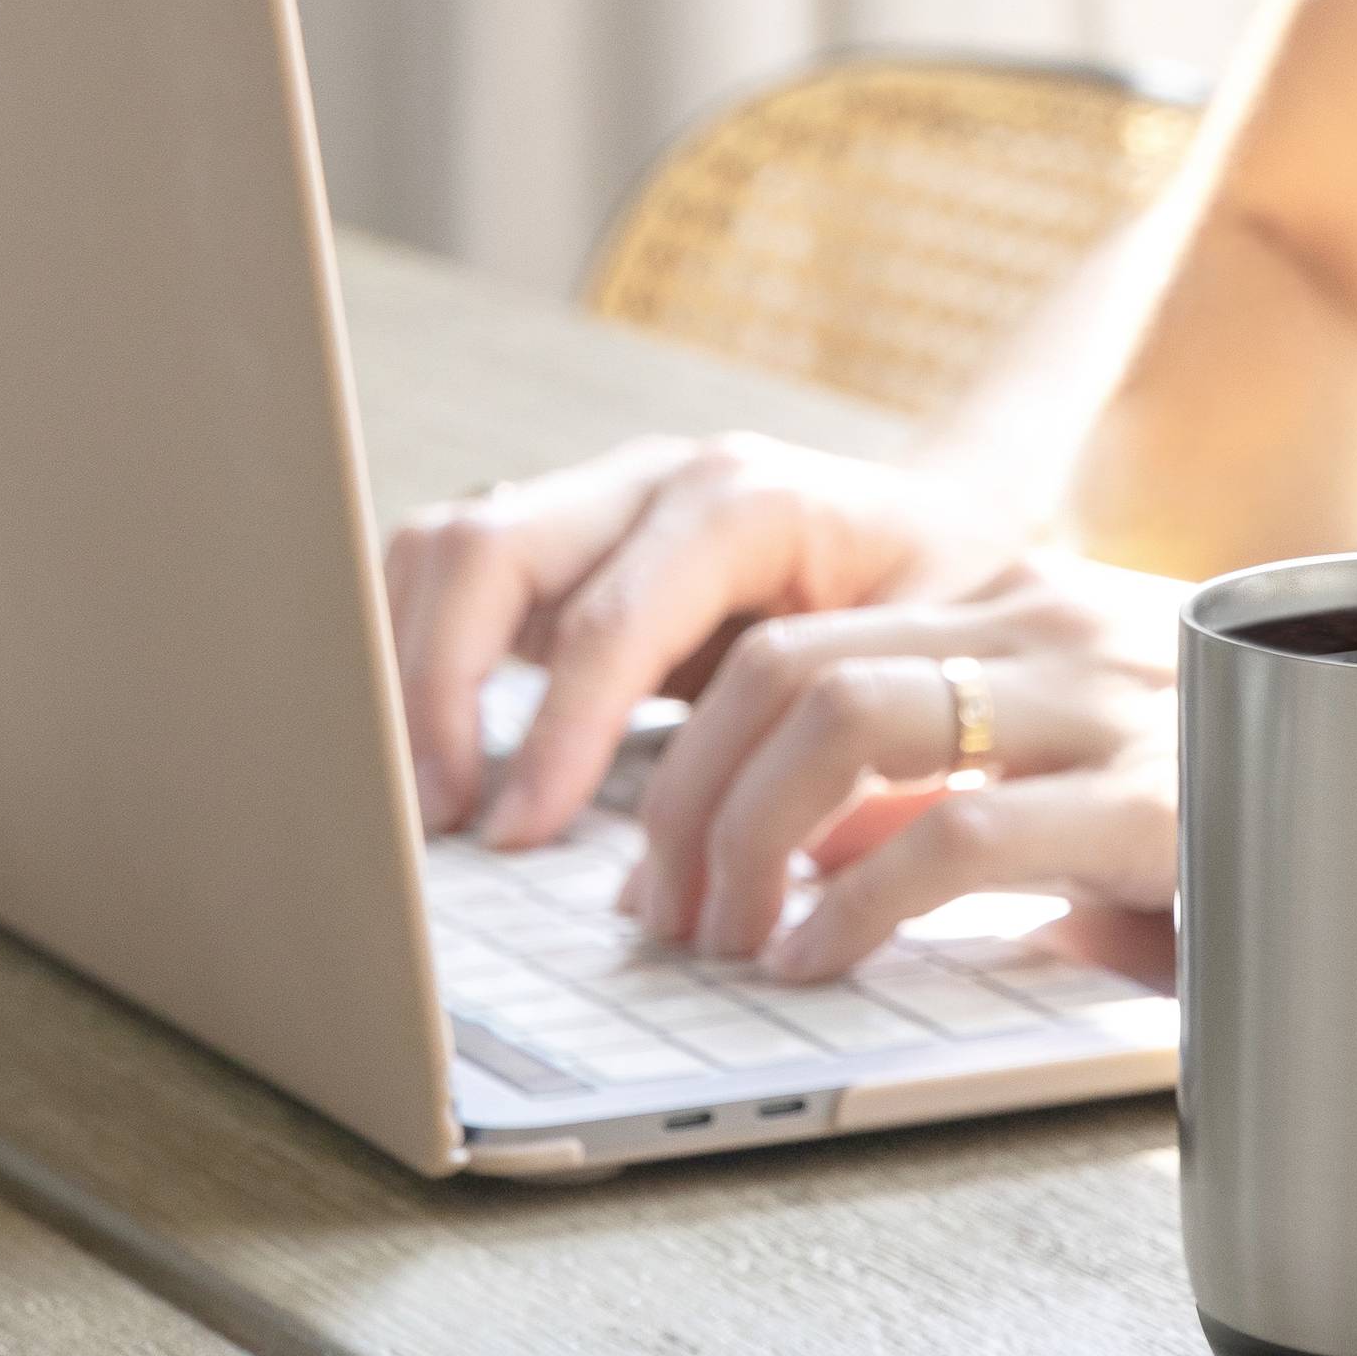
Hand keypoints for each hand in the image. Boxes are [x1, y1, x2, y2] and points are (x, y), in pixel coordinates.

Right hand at [384, 433, 1016, 845]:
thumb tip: (745, 875)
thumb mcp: (922, 669)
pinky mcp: (569, 541)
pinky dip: (418, 653)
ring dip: (407, 670)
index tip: (517, 834)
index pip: (608, 615)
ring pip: (447, 547)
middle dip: (437, 688)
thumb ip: (832, 760)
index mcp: (745, 501)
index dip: (552, 731)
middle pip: (489, 548)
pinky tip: (430, 751)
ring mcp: (601, 500)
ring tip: (419, 800)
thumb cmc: (945, 604)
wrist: (948, 528)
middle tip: (436, 821)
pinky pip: (454, 574)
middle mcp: (654, 480)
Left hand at [629, 553, 1182, 979]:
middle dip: (689, 798)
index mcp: (1022, 608)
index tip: (656, 857)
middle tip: (663, 912)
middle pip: (791, 666)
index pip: (796, 633)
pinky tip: (819, 960)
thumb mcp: (1073, 785)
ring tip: (727, 939)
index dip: (688, 752)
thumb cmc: (1231, 832)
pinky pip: (957, 835)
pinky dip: (851, 908)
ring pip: (846, 719)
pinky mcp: (1159, 803)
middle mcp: (1057, 625)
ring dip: (744, 843)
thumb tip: (807, 860)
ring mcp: (1110, 701)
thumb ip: (949, 795)